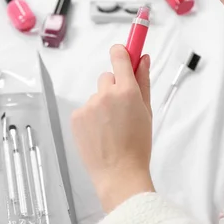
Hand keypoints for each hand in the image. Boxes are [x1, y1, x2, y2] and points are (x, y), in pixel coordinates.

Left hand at [71, 45, 153, 212]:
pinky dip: (91, 117)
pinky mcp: (76, 116)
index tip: (123, 50)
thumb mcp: (147, 111)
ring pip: (97, 95)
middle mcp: (106, 94)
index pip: (119, 56)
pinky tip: (100, 133)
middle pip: (108, 77)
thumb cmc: (137, 146)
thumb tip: (143, 58)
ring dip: (102, 105)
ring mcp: (89, 105)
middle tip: (122, 110)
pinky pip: (85, 109)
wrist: (119, 173)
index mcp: (128, 91)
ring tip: (111, 128)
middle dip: (115, 88)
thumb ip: (143, 81)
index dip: (122, 51)